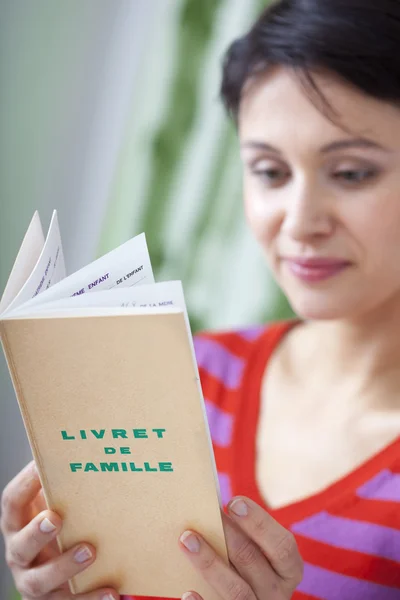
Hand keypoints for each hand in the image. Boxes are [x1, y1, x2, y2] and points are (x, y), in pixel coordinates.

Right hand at [0, 460, 118, 599]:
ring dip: (64, 566)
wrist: (59, 573)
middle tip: (56, 518)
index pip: (12, 502)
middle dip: (37, 532)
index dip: (24, 484)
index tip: (39, 466)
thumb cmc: (63, 527)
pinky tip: (111, 591)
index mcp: (19, 523)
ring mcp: (34, 581)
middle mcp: (20, 554)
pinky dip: (91, 599)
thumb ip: (65, 486)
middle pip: (21, 545)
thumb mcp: (57, 505)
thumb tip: (89, 448)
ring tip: (90, 551)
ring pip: (41, 581)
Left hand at [179, 496, 302, 599]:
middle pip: (253, 561)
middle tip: (205, 514)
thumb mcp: (258, 554)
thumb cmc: (249, 567)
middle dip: (227, 535)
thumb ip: (244, 535)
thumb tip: (211, 508)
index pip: (282, 547)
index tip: (233, 503)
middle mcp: (277, 593)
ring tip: (187, 540)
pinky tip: (188, 591)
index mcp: (288, 571)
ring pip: (236, 591)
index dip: (259, 523)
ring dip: (210, 563)